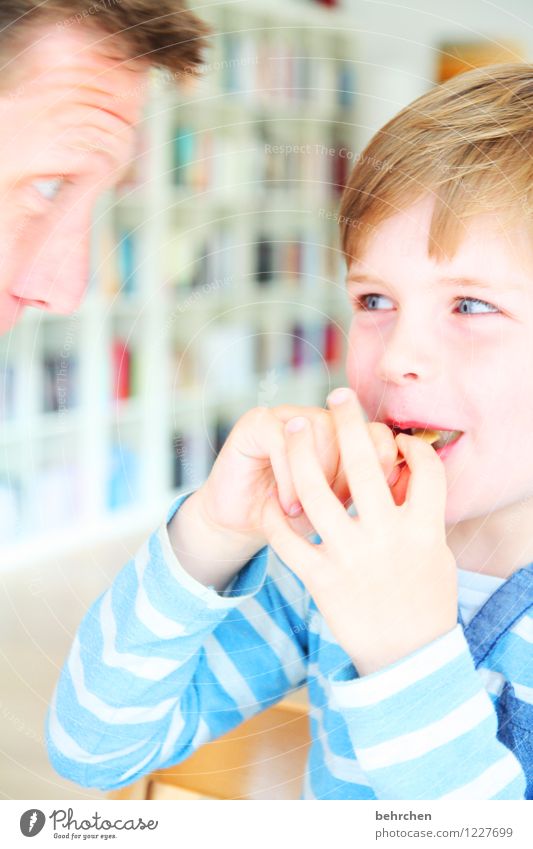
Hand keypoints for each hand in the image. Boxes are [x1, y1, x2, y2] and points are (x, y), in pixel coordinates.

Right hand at [169, 403, 400, 591]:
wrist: (244, 524)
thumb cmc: (300, 518)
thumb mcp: (343, 509)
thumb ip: (374, 490)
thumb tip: (405, 478)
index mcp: (346, 433)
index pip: (378, 434)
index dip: (379, 467)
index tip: (373, 504)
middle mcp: (318, 417)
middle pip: (351, 429)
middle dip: (346, 474)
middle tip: (341, 505)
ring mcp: (287, 414)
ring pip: (317, 430)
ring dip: (314, 478)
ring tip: (306, 510)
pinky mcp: (256, 423)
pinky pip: (282, 440)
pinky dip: (288, 478)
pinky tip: (287, 505)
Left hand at [261, 388, 456, 674]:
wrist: (404, 659)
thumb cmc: (424, 601)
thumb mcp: (435, 553)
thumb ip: (421, 510)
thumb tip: (404, 469)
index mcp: (423, 528)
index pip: (422, 466)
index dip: (409, 445)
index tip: (396, 438)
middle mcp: (388, 536)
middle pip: (366, 461)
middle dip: (349, 419)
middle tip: (337, 394)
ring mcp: (351, 557)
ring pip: (317, 490)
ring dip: (301, 451)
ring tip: (292, 425)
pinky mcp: (321, 579)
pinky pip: (288, 539)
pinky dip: (274, 516)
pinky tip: (270, 499)